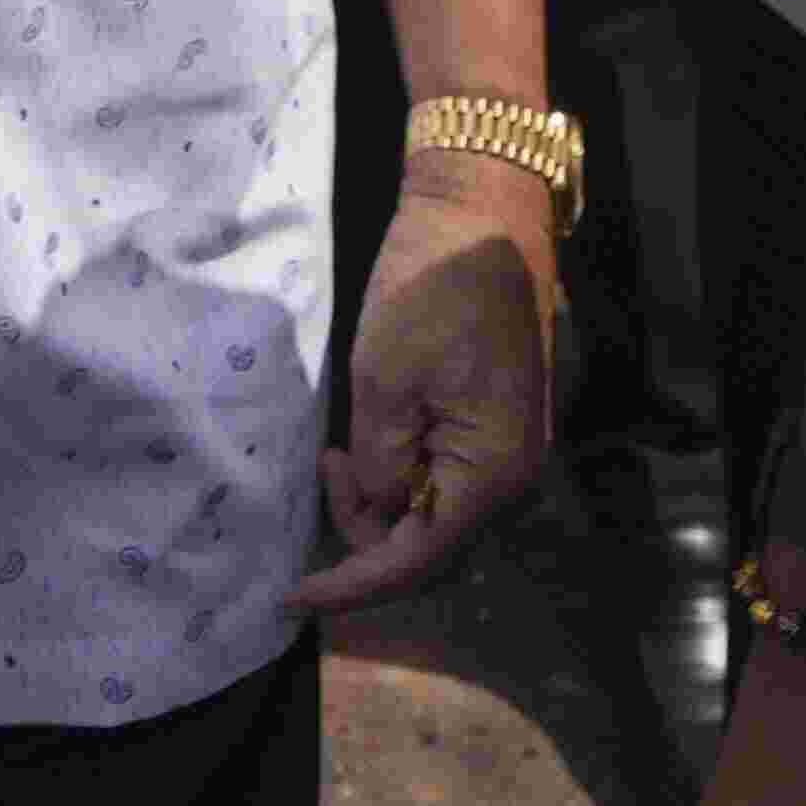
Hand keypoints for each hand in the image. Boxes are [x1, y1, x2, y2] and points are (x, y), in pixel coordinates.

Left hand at [294, 161, 562, 610]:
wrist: (482, 209)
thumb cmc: (433, 287)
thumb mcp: (384, 379)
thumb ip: (381, 465)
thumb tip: (383, 511)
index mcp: (490, 473)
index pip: (415, 560)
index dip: (351, 584)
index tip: (293, 596)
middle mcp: (512, 476)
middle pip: (432, 548)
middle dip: (368, 534)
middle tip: (326, 468)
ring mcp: (509, 450)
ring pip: (438, 515)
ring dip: (384, 502)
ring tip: (340, 449)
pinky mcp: (497, 423)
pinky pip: (447, 478)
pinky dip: (403, 474)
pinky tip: (367, 441)